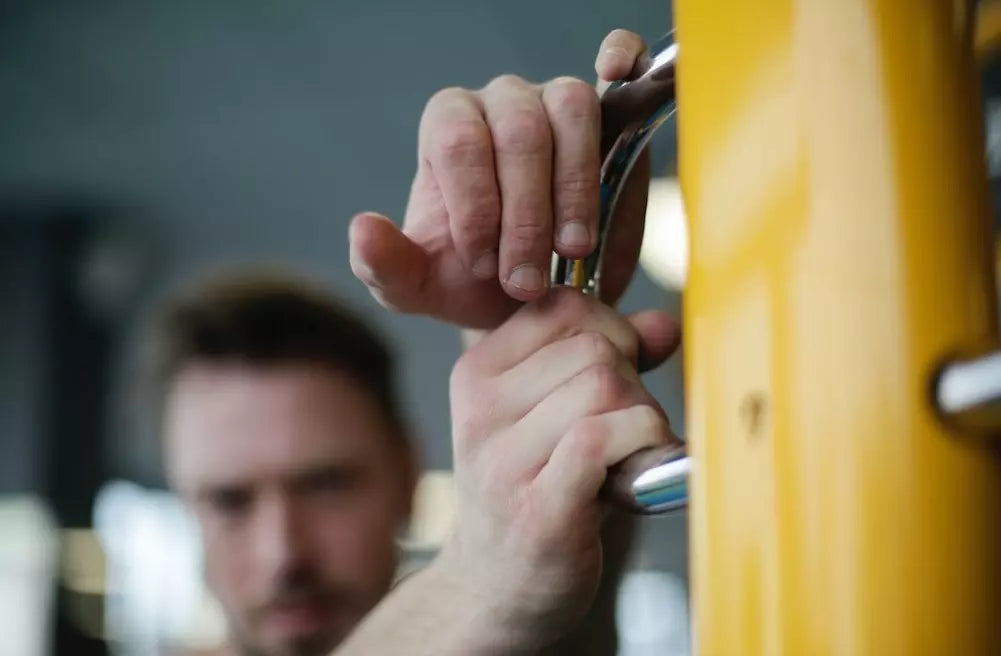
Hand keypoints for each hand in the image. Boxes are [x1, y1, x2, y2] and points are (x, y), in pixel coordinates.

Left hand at [348, 30, 651, 328]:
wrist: (534, 298)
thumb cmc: (473, 282)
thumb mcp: (420, 288)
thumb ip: (384, 265)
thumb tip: (363, 226)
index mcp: (447, 129)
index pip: (459, 144)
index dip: (475, 206)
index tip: (485, 267)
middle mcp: (500, 103)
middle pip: (518, 133)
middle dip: (524, 217)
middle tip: (527, 282)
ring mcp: (555, 100)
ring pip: (570, 111)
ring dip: (574, 187)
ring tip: (573, 250)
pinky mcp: (608, 110)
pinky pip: (617, 59)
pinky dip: (621, 56)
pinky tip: (615, 72)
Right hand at [435, 288, 680, 649]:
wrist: (496, 585)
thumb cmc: (535, 489)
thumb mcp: (555, 412)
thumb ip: (607, 361)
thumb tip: (663, 324)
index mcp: (478, 372)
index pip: (563, 306)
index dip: (612, 330)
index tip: (617, 372)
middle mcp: (482, 409)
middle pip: (595, 349)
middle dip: (633, 383)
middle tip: (623, 429)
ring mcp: (503, 460)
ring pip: (605, 388)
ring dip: (642, 421)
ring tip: (626, 458)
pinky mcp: (538, 507)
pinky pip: (603, 438)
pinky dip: (640, 449)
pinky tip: (632, 477)